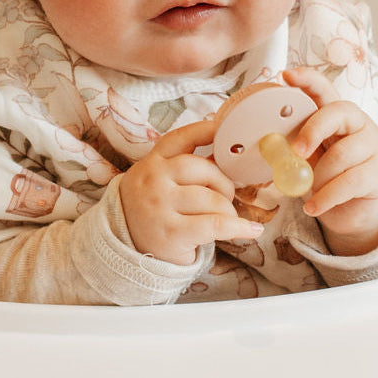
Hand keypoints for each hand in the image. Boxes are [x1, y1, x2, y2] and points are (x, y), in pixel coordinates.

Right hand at [119, 120, 263, 265]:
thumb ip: (182, 167)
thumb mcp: (157, 182)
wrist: (126, 248)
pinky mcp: (172, 233)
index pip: (181, 139)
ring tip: (227, 217)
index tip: (225, 129)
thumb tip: (223, 153)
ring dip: (228, 210)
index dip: (206, 130)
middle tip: (226, 196)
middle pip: (203, 169)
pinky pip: (216, 225)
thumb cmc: (152, 211)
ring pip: (212, 199)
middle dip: (224, 183)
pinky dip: (238, 228)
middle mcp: (153, 180)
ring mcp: (161, 206)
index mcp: (152, 163)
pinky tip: (251, 230)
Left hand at [283, 67, 377, 255]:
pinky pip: (349, 183)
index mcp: (336, 115)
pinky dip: (326, 197)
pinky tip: (314, 207)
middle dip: (312, 130)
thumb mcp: (311, 158)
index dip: (308, 80)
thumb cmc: (330, 177)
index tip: (286, 75)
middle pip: (338, 112)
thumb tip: (270, 145)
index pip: (325, 90)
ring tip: (309, 191)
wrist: (359, 211)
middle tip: (296, 152)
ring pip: (341, 156)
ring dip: (318, 178)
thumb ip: (296, 147)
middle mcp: (359, 124)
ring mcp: (373, 147)